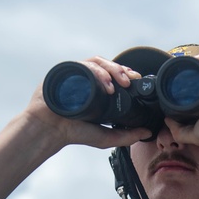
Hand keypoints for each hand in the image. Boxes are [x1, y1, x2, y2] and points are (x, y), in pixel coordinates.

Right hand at [25, 56, 152, 150]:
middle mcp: (88, 79)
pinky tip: (103, 83)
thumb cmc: (74, 132)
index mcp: (98, 89)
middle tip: (130, 81)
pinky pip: (82, 64)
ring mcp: (76, 74)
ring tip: (118, 84)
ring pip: (96, 62)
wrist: (51, 130)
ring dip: (110, 70)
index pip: (115, 75)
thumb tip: (147, 132)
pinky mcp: (65, 72)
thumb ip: (127, 136)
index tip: (137, 80)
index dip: (127, 75)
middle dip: (121, 71)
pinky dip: (95, 71)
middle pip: (107, 66)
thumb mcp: (107, 136)